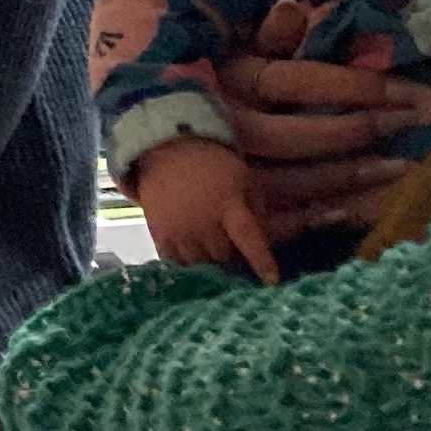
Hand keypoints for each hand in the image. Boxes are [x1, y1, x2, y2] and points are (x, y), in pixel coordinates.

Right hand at [128, 136, 277, 284]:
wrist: (167, 149)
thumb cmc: (213, 164)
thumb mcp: (244, 178)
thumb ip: (256, 208)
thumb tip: (263, 240)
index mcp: (228, 205)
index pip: (249, 239)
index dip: (262, 262)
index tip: (271, 281)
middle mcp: (203, 222)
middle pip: (225, 258)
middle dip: (235, 260)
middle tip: (237, 256)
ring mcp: (179, 230)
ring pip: (201, 265)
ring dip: (211, 264)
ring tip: (215, 257)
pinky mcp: (159, 234)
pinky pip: (175, 262)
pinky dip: (186, 265)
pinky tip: (193, 259)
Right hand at [212, 0, 430, 239]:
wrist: (155, 138)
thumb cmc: (209, 86)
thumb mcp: (234, 52)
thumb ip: (268, 33)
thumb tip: (296, 5)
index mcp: (233, 83)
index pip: (299, 82)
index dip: (355, 85)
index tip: (409, 91)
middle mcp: (230, 129)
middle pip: (299, 135)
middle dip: (360, 129)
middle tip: (413, 125)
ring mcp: (229, 173)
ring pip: (294, 180)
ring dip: (350, 178)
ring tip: (401, 170)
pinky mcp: (230, 208)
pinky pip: (275, 219)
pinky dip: (314, 219)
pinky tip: (353, 212)